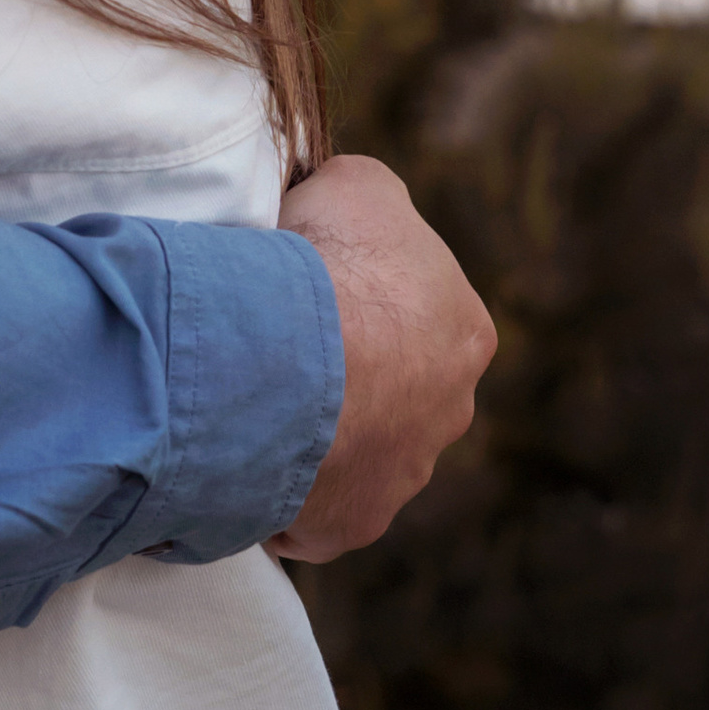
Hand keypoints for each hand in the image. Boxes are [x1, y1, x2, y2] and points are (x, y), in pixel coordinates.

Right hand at [274, 156, 495, 559]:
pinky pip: (315, 509)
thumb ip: (370, 202)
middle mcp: (448, 412)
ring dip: (316, 433)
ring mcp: (403, 475)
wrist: (286, 353)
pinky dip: (284, 488)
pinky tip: (245, 457)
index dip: (357, 301)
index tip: (307, 293)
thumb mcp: (358, 187)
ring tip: (255, 402)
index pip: (413, 317)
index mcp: (463, 333)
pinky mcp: (354, 522)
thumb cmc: (328, 263)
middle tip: (280, 353)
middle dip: (346, 376)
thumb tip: (350, 207)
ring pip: (357, 452)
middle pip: (392, 392)